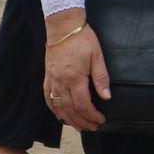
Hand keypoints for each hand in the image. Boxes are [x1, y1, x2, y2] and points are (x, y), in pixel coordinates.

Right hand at [42, 8, 109, 131]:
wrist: (62, 27)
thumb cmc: (82, 39)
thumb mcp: (97, 56)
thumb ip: (101, 78)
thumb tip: (106, 97)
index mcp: (75, 78)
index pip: (83, 105)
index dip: (92, 115)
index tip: (101, 120)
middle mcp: (61, 82)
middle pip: (70, 110)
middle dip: (82, 121)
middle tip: (92, 127)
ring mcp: (52, 80)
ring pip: (58, 107)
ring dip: (69, 119)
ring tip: (79, 126)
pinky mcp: (47, 77)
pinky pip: (48, 98)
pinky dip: (54, 109)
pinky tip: (61, 115)